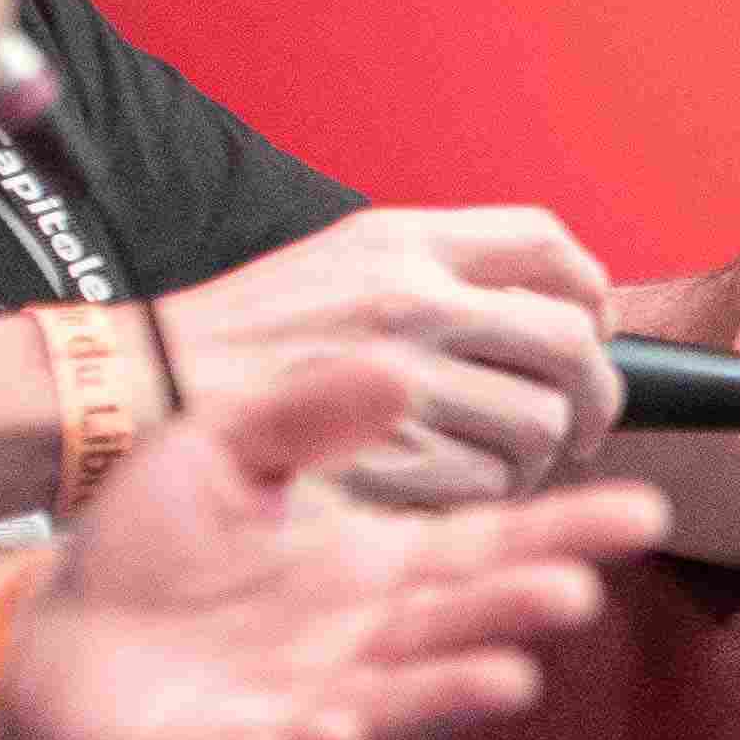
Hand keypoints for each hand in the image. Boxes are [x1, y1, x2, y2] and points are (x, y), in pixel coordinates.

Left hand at [0, 344, 667, 739]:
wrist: (55, 639)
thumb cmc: (150, 551)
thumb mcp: (225, 450)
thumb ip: (307, 412)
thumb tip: (397, 368)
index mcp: (375, 565)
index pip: (488, 545)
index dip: (564, 530)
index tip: (642, 508)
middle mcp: (366, 639)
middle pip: (461, 622)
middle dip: (519, 610)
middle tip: (578, 590)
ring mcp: (316, 702)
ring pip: (402, 698)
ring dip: (454, 690)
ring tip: (510, 677)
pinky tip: (342, 724)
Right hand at [153, 204, 620, 501]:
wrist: (145, 382)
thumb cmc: (244, 333)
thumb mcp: (339, 261)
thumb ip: (438, 271)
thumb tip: (547, 306)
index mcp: (404, 243)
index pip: (548, 246)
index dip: (590, 293)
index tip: (590, 328)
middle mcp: (412, 302)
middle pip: (567, 342)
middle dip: (594, 391)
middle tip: (584, 421)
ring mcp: (404, 382)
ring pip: (539, 422)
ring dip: (543, 453)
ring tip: (515, 462)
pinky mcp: (390, 457)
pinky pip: (488, 482)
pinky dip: (491, 496)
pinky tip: (463, 491)